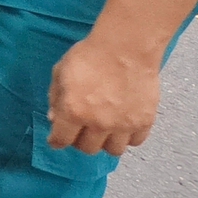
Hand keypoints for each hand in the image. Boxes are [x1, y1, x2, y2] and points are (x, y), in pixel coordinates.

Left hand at [47, 33, 163, 154]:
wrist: (125, 47)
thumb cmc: (88, 56)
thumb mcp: (60, 73)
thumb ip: (55, 98)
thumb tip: (54, 119)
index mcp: (72, 111)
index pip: (61, 140)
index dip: (56, 141)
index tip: (57, 140)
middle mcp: (97, 123)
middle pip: (87, 149)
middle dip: (80, 140)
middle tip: (81, 129)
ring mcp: (122, 125)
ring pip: (113, 151)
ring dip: (106, 142)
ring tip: (104, 129)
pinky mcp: (143, 122)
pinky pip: (135, 141)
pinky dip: (128, 137)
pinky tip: (123, 125)